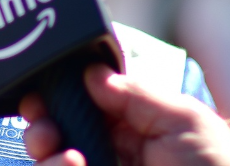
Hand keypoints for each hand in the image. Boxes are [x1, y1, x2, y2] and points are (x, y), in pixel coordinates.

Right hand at [20, 64, 229, 165]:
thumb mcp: (186, 121)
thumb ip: (138, 93)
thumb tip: (92, 73)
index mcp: (135, 125)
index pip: (85, 102)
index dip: (61, 93)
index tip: (43, 90)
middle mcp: (112, 152)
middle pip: (57, 131)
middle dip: (42, 125)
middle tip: (45, 129)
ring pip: (52, 162)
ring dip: (48, 155)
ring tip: (69, 158)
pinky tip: (73, 165)